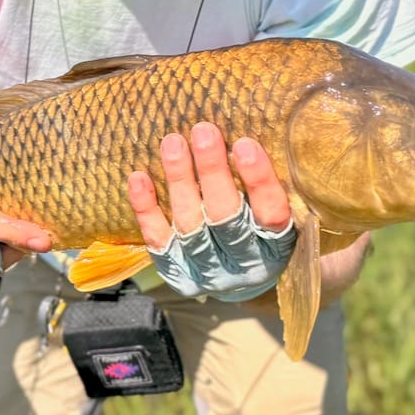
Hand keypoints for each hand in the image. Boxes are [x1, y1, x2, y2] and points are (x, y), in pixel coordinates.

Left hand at [128, 122, 295, 300]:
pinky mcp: (176, 270)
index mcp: (276, 247)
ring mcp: (206, 269)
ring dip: (180, 180)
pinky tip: (139, 177)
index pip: (271, 214)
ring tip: (173, 142)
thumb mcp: (272, 214)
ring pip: (189, 224)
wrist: (236, 282)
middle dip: (213, 172)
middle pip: (225, 216)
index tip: (245, 145)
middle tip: (204, 131)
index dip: (259, 181)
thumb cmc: (258, 232)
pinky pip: (158, 238)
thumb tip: (248, 133)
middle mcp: (242, 263)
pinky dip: (147, 208)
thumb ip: (265, 185)